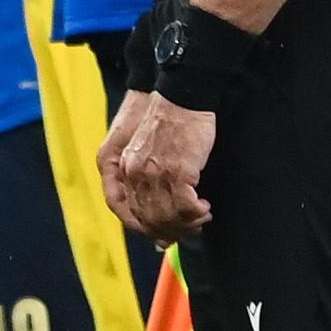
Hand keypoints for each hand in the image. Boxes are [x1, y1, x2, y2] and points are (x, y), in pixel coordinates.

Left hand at [98, 87, 215, 239]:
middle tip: (189, 229)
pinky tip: (205, 208)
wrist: (182, 97)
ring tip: (201, 217)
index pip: (130, 213)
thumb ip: (144, 173)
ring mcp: (157, 174)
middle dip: (171, 229)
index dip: (148, 228)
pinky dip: (197, 212)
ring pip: (169, 216)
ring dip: (188, 223)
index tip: (165, 233)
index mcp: (125, 170)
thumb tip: (157, 203)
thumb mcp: (145, 147)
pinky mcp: (180, 171)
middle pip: (150, 219)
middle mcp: (137, 175)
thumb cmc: (169, 120)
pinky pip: (187, 206)